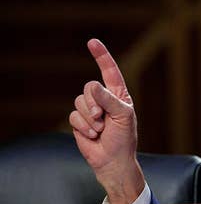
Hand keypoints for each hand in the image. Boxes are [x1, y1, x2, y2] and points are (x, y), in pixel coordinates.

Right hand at [69, 39, 144, 203]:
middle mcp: (103, 99)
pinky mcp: (79, 121)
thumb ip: (109, 100)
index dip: (101, 56)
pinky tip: (92, 135)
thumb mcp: (123, 117)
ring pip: (79, 101)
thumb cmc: (124, 139)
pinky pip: (73, 116)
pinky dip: (83, 126)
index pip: (109, 71)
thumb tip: (94, 86)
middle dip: (94, 104)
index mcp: (118, 95)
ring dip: (90, 118)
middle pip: (89, 88)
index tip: (92, 42)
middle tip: (103, 119)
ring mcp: (89, 110)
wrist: (112, 160)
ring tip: (100, 129)